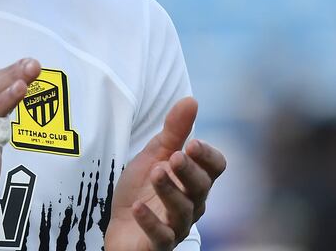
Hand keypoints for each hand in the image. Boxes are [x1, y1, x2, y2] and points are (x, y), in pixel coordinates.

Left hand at [105, 98, 225, 250]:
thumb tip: (191, 100)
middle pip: (202, 188)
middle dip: (190, 171)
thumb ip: (174, 131)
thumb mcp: (155, 155)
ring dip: (170, 191)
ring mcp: (176, 226)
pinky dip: (150, 221)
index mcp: (194, 180)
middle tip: (177, 156)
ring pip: (182, 211)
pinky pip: (160, 236)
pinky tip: (138, 207)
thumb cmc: (143, 190)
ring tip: (156, 173)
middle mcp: (192, 204)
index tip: (193, 143)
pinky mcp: (158, 244)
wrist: (120, 226)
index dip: (208, 156)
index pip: (215, 168)